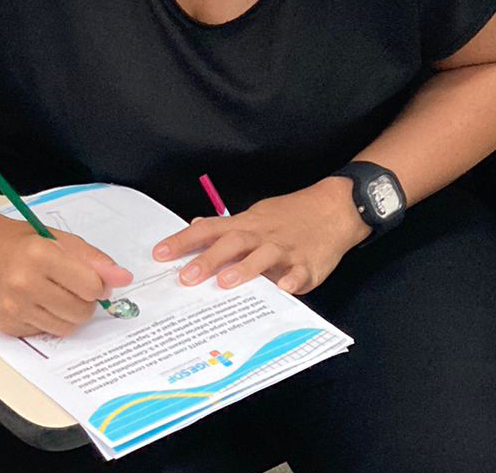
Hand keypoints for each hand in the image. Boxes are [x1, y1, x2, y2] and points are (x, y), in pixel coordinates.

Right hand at [0, 216, 132, 337]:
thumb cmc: (20, 242)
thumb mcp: (60, 239)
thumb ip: (94, 260)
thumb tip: (124, 278)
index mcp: (39, 256)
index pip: (91, 286)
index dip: (97, 283)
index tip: (89, 277)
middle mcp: (23, 284)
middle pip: (81, 311)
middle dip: (85, 301)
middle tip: (72, 285)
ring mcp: (13, 308)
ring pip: (66, 327)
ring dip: (69, 313)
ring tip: (55, 293)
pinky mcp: (7, 326)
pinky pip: (45, 332)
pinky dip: (48, 320)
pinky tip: (36, 301)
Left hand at [152, 177, 370, 294]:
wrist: (335, 208)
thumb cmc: (291, 215)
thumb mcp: (255, 215)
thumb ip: (225, 227)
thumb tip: (195, 227)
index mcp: (246, 225)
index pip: (209, 230)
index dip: (183, 241)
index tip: (159, 254)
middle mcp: (262, 235)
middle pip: (232, 244)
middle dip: (208, 260)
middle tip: (185, 278)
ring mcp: (285, 249)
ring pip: (263, 256)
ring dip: (245, 268)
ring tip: (226, 283)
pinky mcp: (308, 264)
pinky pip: (299, 272)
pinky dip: (292, 280)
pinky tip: (284, 289)